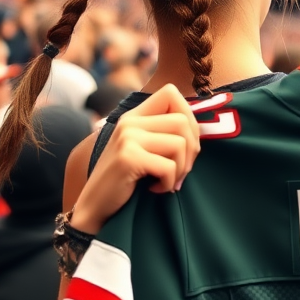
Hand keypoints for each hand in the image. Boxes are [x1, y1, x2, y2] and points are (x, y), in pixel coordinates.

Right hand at [71, 84, 200, 234]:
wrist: (94, 206)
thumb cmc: (126, 180)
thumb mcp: (144, 148)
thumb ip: (164, 133)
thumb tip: (204, 129)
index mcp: (135, 116)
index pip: (171, 93)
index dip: (189, 116)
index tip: (186, 143)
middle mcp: (130, 122)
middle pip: (183, 121)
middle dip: (192, 150)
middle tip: (180, 170)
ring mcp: (127, 138)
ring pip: (180, 144)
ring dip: (181, 169)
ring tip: (167, 180)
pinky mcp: (128, 158)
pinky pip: (169, 167)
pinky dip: (168, 183)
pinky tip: (155, 188)